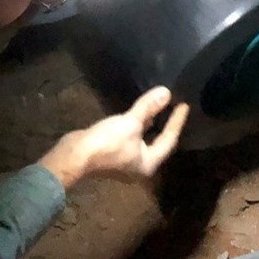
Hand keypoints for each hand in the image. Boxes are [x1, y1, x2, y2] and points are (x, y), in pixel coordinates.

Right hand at [39, 87, 189, 188]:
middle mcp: (140, 166)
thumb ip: (148, 108)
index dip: (177, 121)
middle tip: (174, 108)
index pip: (169, 139)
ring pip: (144, 141)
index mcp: (149, 163)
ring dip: (151, 126)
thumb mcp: (130, 123)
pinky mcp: (113, 156)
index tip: (184, 105)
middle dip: (166, 126)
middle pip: (158, 143)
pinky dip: (137, 128)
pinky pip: (132, 139)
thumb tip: (166, 92)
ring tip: (159, 109)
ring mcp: (125, 163)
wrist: (74, 156)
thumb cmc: (107, 143)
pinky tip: (137, 116)